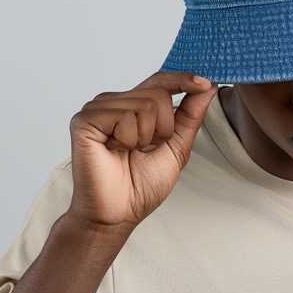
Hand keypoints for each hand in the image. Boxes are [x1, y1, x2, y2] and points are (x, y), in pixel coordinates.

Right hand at [67, 72, 216, 232]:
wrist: (118, 212)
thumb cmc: (142, 184)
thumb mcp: (177, 145)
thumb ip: (191, 114)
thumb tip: (208, 85)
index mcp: (134, 106)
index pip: (160, 80)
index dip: (183, 79)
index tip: (205, 83)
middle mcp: (115, 102)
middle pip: (158, 92)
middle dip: (164, 128)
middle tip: (145, 149)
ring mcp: (97, 109)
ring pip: (145, 104)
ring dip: (145, 137)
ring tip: (128, 152)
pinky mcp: (84, 120)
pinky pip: (124, 116)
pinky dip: (127, 139)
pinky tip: (114, 151)